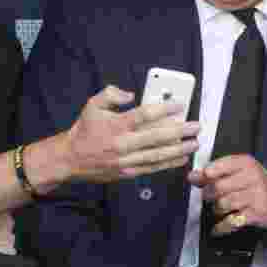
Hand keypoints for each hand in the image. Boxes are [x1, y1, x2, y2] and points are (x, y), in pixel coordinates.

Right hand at [49, 85, 200, 184]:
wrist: (70, 159)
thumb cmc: (84, 130)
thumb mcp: (92, 104)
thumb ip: (111, 94)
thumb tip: (131, 94)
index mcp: (115, 125)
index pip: (144, 115)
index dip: (164, 109)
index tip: (180, 105)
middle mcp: (122, 144)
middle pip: (156, 137)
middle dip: (180, 132)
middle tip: (196, 127)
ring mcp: (126, 160)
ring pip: (157, 155)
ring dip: (179, 150)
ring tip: (194, 143)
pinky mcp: (127, 172)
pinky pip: (152, 168)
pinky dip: (168, 164)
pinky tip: (182, 158)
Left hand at [187, 155, 266, 233]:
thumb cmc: (258, 185)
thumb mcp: (241, 172)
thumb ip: (216, 173)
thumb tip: (193, 176)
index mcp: (246, 163)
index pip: (218, 166)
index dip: (205, 175)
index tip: (200, 179)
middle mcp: (252, 177)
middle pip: (218, 187)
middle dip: (209, 194)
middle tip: (210, 196)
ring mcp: (256, 195)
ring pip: (223, 203)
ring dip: (216, 209)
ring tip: (220, 208)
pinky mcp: (257, 213)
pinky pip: (231, 221)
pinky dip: (221, 226)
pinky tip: (219, 226)